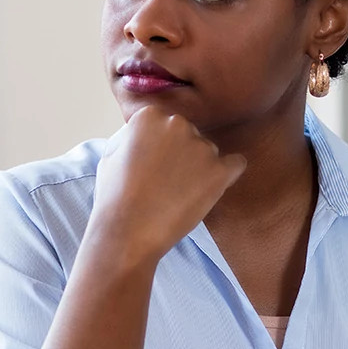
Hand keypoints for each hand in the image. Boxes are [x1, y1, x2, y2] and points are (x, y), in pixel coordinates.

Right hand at [88, 106, 245, 266]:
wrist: (127, 233)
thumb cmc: (114, 197)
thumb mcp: (111, 153)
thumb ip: (135, 134)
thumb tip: (150, 130)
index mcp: (150, 115)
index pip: (167, 125)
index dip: (161, 149)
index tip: (152, 168)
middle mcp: (177, 123)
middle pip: (190, 136)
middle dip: (182, 156)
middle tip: (166, 184)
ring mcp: (201, 146)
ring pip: (209, 153)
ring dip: (200, 170)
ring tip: (177, 196)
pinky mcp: (219, 171)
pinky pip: (236, 164)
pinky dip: (227, 175)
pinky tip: (211, 189)